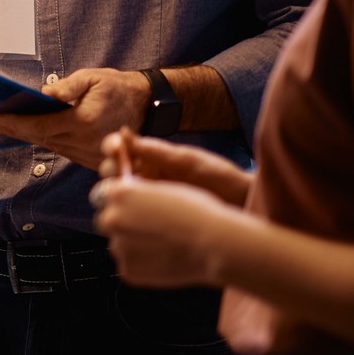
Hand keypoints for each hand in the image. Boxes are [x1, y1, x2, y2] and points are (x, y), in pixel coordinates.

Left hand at [0, 67, 148, 168]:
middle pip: (41, 138)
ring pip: (50, 146)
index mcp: (84, 122)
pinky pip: (63, 151)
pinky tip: (30, 134)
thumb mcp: (93, 77)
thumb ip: (67, 86)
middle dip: (14, 131)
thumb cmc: (118, 88)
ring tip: (4, 128)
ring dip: (27, 137)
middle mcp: (85, 143)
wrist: (147, 106)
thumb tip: (44, 93)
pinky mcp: (92, 160)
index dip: (16, 123)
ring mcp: (89, 154)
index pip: (41, 126)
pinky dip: (46, 142)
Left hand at [89, 172, 241, 287]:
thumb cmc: (197, 212)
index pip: (106, 196)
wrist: (214, 243)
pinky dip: (142, 265)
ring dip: (132, 245)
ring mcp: (119, 247)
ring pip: (118, 245)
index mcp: (119, 193)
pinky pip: (129, 266)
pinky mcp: (128, 271)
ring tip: (162, 246)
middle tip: (149, 230)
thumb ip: (139, 194)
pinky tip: (164, 260)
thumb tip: (129, 200)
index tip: (135, 208)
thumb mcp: (164, 189)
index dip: (122, 202)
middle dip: (122, 224)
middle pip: (106, 221)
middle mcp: (112, 219)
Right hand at [99, 127, 251, 206]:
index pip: (118, 150)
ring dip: (116, 195)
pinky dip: (127, 216)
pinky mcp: (150, 220)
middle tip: (121, 174)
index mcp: (149, 158)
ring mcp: (146, 200)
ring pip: (116, 197)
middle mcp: (143, 178)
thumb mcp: (187, 161)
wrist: (242, 204)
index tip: (116, 149)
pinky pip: (129, 218)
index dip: (112, 148)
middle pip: (111, 173)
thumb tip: (124, 134)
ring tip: (130, 196)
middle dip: (111, 171)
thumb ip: (155, 151)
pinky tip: (135, 215)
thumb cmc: (220, 178)